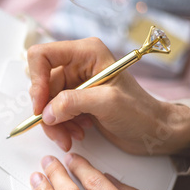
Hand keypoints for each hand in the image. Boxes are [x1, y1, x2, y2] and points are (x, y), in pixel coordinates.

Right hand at [28, 38, 189, 154]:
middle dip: (47, 110)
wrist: (153, 131)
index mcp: (86, 52)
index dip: (36, 80)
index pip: (43, 55)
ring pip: (46, 102)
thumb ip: (73, 102)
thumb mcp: (108, 103)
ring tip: (69, 136)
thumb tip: (46, 112)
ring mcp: (76, 84)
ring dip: (54, 123)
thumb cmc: (141, 112)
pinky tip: (76, 133)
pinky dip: (60, 127)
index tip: (40, 104)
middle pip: (42, 84)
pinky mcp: (75, 101)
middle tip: (56, 129)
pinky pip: (54, 113)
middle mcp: (78, 64)